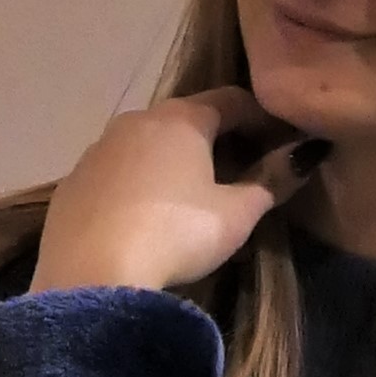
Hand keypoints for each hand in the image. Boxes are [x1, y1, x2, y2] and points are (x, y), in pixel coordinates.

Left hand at [30, 90, 321, 297]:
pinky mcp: (71, 184)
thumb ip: (271, 181)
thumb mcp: (237, 215)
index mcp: (182, 119)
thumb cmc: (176, 234)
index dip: (261, 117)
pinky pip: (115, 174)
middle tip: (239, 171)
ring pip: (146, 145)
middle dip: (215, 139)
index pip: (232, 100)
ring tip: (191, 197)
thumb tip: (305, 154)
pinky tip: (144, 218)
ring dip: (171, 162)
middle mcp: (136, 120)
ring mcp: (97, 150)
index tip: (280, 139)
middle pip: (186, 119)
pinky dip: (137, 185)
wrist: (92, 276)